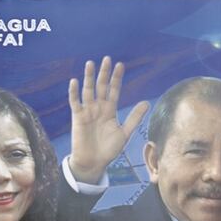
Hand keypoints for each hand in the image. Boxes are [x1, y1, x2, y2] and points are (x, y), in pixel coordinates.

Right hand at [67, 56, 149, 183]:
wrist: (94, 162)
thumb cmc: (109, 149)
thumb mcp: (125, 133)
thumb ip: (134, 118)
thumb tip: (147, 102)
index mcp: (110, 111)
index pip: (114, 90)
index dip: (117, 78)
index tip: (121, 65)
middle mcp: (98, 108)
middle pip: (101, 87)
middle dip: (104, 73)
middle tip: (107, 58)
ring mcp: (87, 112)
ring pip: (88, 91)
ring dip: (88, 78)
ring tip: (90, 64)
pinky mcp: (78, 117)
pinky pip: (75, 102)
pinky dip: (74, 92)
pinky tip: (75, 81)